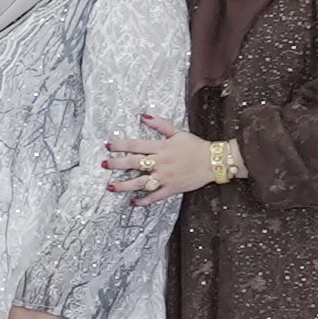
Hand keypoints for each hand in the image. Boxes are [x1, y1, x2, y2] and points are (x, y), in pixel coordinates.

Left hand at [112, 122, 226, 200]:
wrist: (213, 161)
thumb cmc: (195, 146)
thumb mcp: (177, 132)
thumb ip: (159, 124)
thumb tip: (143, 116)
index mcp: (161, 148)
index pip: (136, 146)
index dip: (120, 145)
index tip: (108, 146)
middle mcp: (160, 162)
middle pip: (134, 163)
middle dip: (117, 164)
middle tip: (104, 164)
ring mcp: (165, 177)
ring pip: (141, 182)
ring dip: (124, 185)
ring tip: (110, 186)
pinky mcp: (172, 188)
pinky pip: (155, 196)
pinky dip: (144, 200)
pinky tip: (133, 202)